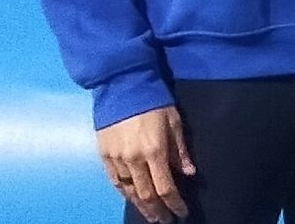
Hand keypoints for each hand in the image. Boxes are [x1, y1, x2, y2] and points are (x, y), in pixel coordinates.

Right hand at [98, 105, 197, 222]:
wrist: (122, 84)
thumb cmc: (154, 101)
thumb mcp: (174, 122)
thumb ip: (180, 151)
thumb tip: (190, 173)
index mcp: (155, 151)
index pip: (166, 187)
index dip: (174, 203)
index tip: (181, 212)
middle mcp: (134, 159)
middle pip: (146, 195)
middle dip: (158, 210)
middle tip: (165, 220)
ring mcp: (116, 158)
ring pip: (129, 191)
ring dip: (141, 206)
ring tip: (150, 215)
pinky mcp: (104, 154)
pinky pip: (115, 181)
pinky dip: (125, 193)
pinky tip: (132, 198)